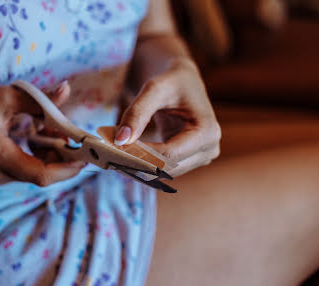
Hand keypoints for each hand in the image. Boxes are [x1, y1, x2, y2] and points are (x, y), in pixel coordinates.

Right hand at [0, 82, 85, 185]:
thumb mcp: (6, 97)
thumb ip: (39, 98)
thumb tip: (66, 89)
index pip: (40, 173)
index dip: (67, 168)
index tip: (85, 156)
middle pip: (42, 176)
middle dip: (64, 159)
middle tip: (75, 140)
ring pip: (36, 174)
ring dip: (53, 157)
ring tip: (54, 133)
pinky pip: (28, 172)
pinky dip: (41, 158)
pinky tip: (42, 140)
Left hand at [115, 58, 220, 176]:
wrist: (183, 81)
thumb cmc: (171, 81)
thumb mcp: (153, 89)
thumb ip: (137, 114)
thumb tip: (120, 141)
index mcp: (207, 131)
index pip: (169, 154)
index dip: (141, 155)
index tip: (114, 150)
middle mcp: (209, 148)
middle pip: (168, 168)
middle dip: (138, 162)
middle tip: (109, 155)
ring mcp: (202, 157)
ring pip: (164, 172)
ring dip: (139, 165)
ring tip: (115, 153)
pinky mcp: (190, 160)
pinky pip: (164, 168)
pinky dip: (145, 163)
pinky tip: (127, 154)